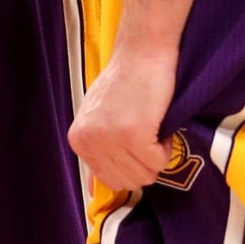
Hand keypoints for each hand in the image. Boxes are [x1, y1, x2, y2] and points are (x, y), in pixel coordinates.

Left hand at [69, 40, 178, 192]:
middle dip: (145, 162)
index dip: (130, 163)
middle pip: (128, 182)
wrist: (143, 51)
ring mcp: (110, 138)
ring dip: (156, 154)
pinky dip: (166, 146)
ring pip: (146, 175)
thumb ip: (96, 152)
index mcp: (78, 140)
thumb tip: (94, 192)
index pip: (109, 180)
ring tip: (150, 124)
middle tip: (146, 131)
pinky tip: (158, 121)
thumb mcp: (99, 118)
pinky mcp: (134, 134)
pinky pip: (160, 162)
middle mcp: (89, 141)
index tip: (135, 137)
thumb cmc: (126, 82)